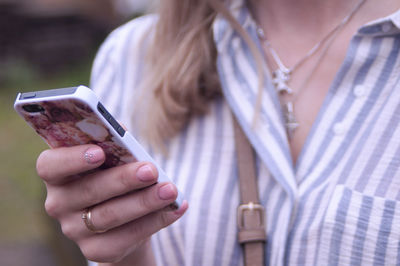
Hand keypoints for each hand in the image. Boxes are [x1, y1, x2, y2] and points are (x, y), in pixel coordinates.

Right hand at [36, 144, 187, 263]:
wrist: (122, 219)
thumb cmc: (114, 176)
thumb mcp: (112, 158)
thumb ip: (113, 142)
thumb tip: (121, 128)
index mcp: (58, 173)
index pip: (50, 166)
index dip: (72, 159)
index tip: (99, 152)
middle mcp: (59, 203)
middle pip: (89, 191)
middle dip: (123, 179)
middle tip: (151, 170)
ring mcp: (75, 230)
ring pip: (111, 215)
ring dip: (145, 201)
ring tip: (170, 190)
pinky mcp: (97, 250)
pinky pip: (128, 236)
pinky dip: (156, 220)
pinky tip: (176, 208)